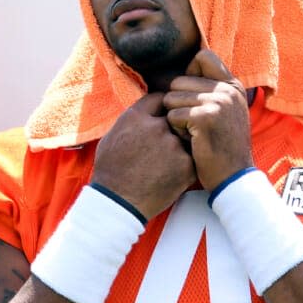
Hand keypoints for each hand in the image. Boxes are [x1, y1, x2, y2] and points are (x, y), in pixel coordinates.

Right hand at [92, 93, 195, 219]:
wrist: (118, 203)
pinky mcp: (187, 165)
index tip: (165, 114)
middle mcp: (156, 127)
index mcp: (136, 117)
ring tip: (165, 161)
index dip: (164, 107)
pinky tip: (171, 173)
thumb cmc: (110, 172)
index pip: (160, 99)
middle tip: (166, 141)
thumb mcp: (112, 136)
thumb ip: (131, 120)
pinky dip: (186, 164)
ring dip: (181, 144)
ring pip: (186, 136)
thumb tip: (144, 110)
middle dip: (174, 125)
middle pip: (176, 116)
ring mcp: (173, 145)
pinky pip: (192, 157)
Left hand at [163, 49, 253, 190]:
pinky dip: (176, 131)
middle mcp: (228, 90)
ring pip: (171, 98)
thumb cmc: (223, 147)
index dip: (188, 74)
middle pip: (179, 80)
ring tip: (192, 134)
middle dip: (177, 104)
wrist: (234, 177)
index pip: (202, 56)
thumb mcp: (226, 112)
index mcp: (233, 85)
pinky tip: (191, 142)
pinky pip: (172, 116)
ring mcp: (218, 102)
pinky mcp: (205, 118)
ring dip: (175, 119)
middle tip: (192, 125)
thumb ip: (212, 90)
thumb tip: (186, 69)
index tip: (191, 98)